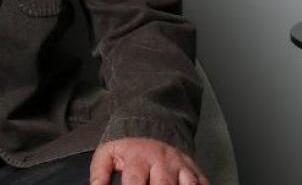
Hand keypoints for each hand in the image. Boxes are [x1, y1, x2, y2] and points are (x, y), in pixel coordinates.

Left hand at [89, 138, 208, 184]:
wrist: (154, 123)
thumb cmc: (129, 148)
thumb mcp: (108, 153)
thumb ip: (99, 173)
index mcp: (139, 158)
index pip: (134, 183)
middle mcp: (162, 161)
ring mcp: (181, 165)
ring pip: (188, 184)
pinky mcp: (194, 169)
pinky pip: (203, 182)